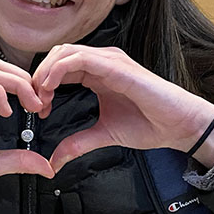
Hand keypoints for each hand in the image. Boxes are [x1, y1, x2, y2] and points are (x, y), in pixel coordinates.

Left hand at [32, 44, 213, 173]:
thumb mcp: (104, 134)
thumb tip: (55, 160)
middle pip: (58, 55)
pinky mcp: (116, 66)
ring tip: (41, 96)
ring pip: (64, 52)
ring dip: (45, 73)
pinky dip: (58, 70)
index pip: (60, 67)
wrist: (178, 125)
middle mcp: (102, 62)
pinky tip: (50, 88)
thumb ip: (77, 143)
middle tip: (36, 102)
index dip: (43, 85)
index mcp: (97, 74)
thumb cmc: (150, 124)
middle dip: (40, 77)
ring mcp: (109, 61)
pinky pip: (79, 59)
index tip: (39, 109)